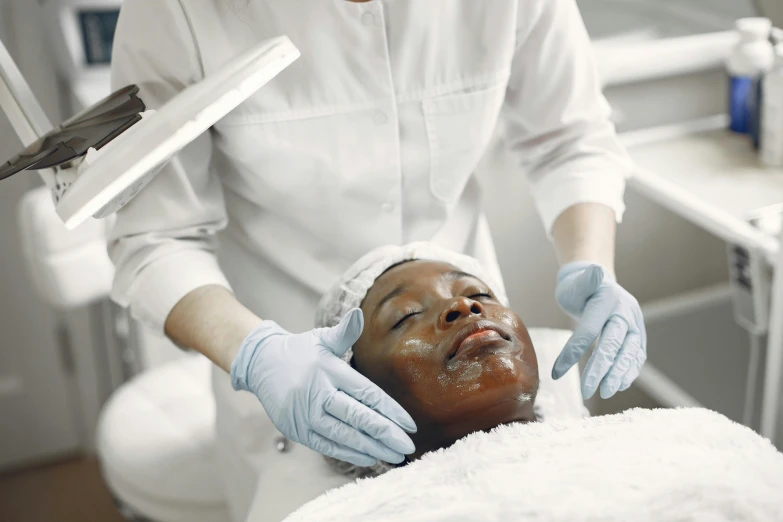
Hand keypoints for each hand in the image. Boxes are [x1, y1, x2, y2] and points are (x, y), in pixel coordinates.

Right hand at [230, 308, 415, 466]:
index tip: (410, 425)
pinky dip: (349, 453)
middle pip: (358, 417)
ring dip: (371, 448)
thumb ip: (344, 333)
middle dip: (386, 434)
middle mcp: (318, 393)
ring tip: (394, 457)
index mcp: (330, 370)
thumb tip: (358, 314)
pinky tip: (369, 458)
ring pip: (343, 435)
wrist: (261, 364)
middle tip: (408, 447)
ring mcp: (305, 414)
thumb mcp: (322, 338)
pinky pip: (326, 446)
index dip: (390, 411)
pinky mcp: (296, 430)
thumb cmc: (300, 351)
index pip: (367, 394)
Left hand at [553, 262, 645, 399]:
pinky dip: (629, 372)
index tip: (557, 373)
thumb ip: (585, 281)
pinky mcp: (638, 336)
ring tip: (606, 393)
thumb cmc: (580, 288)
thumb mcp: (576, 283)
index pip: (588, 330)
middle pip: (614, 345)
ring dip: (618, 375)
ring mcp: (635, 325)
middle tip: (587, 391)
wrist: (599, 286)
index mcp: (607, 300)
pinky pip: (636, 356)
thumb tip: (595, 271)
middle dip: (601, 370)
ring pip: (630, 353)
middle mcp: (625, 313)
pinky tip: (619, 386)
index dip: (573, 352)